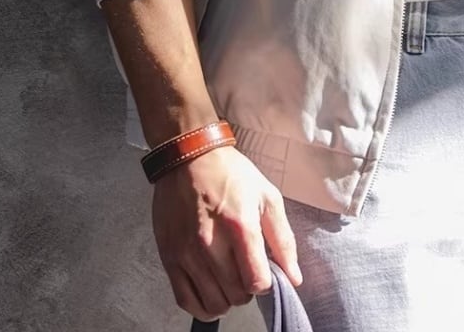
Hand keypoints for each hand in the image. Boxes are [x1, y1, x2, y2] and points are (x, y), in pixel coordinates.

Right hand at [151, 143, 303, 322]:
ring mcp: (187, 253)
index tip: (263, 270)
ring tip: (229, 276)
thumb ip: (283, 239)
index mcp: (239, 225)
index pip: (257, 281)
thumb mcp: (267, 196)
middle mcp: (210, 243)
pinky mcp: (169, 257)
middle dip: (247, 288)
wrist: (188, 157)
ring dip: (227, 297)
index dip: (266, 282)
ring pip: (214, 303)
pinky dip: (202, 306)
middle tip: (245, 268)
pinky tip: (211, 290)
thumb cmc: (230, 174)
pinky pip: (186, 301)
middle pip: (237, 295)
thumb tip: (294, 277)